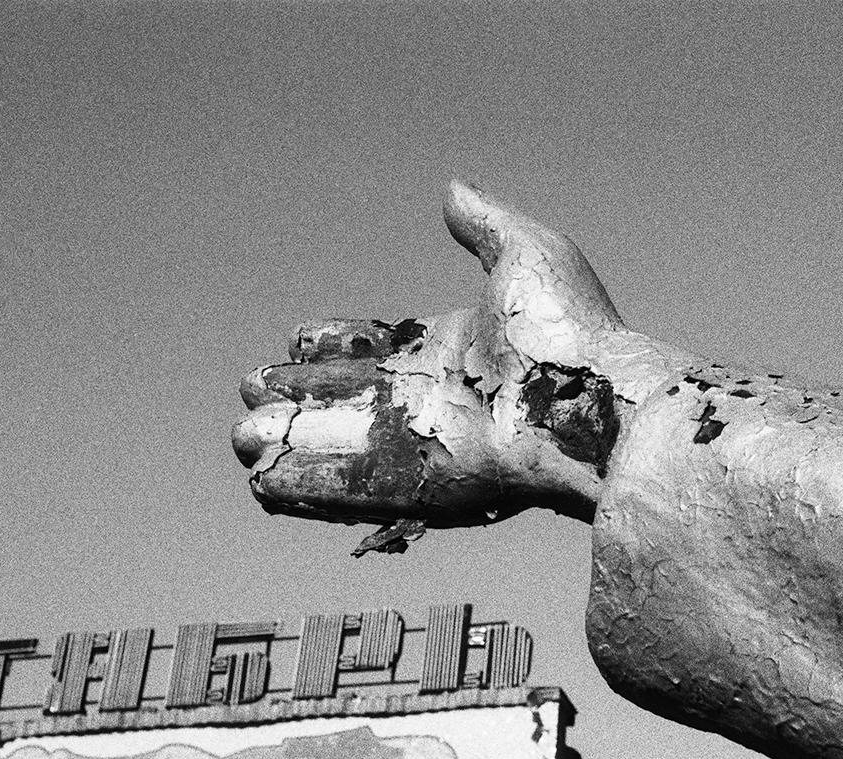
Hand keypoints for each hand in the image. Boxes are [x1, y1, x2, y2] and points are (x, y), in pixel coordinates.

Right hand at [232, 181, 684, 552]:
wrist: (601, 405)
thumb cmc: (573, 332)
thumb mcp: (526, 254)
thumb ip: (482, 224)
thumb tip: (453, 187)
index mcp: (456, 351)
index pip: (380, 349)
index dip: (335, 347)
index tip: (295, 342)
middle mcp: (440, 401)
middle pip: (352, 400)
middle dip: (300, 399)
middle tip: (249, 394)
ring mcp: (432, 447)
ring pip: (345, 445)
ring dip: (292, 443)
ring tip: (241, 441)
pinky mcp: (429, 488)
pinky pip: (357, 487)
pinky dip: (310, 486)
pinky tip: (263, 485)